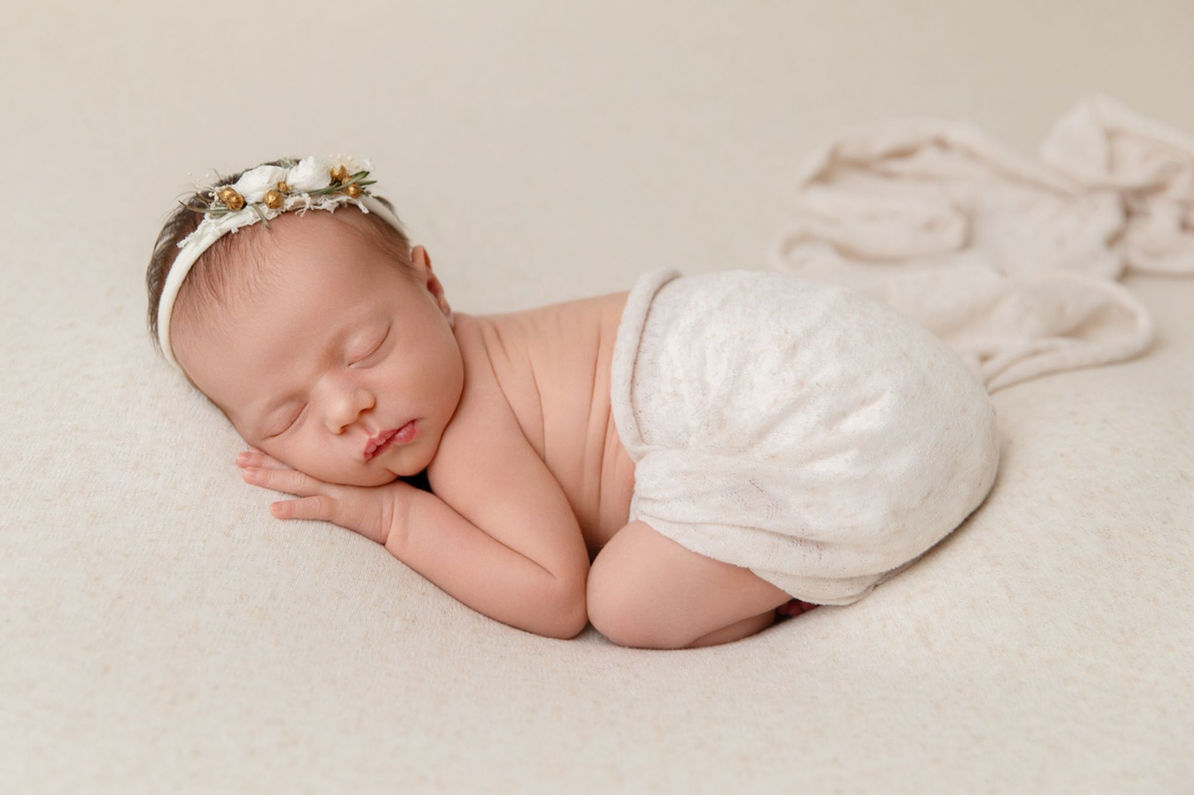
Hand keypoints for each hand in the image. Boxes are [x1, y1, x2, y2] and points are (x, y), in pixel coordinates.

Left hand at [236, 448, 401, 545]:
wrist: (406, 513)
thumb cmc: (389, 495)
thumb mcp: (366, 478)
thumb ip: (349, 469)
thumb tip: (338, 460)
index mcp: (335, 469)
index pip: (301, 457)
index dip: (277, 452)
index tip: (253, 446)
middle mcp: (331, 476)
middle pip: (291, 466)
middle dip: (263, 461)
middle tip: (238, 458)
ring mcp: (335, 491)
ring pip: (295, 482)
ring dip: (270, 478)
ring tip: (245, 475)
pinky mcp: (341, 509)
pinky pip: (313, 509)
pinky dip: (293, 509)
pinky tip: (273, 511)